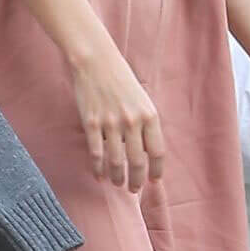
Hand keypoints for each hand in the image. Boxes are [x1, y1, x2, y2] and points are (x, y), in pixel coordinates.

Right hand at [72, 44, 164, 191]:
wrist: (95, 61)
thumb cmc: (120, 78)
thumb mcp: (141, 99)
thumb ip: (145, 123)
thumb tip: (145, 150)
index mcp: (149, 115)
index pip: (157, 151)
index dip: (156, 169)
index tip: (154, 180)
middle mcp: (132, 121)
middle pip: (137, 161)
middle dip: (136, 180)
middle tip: (133, 190)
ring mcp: (111, 123)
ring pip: (116, 161)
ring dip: (117, 177)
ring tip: (117, 184)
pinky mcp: (92, 123)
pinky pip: (96, 153)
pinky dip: (98, 168)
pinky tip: (99, 175)